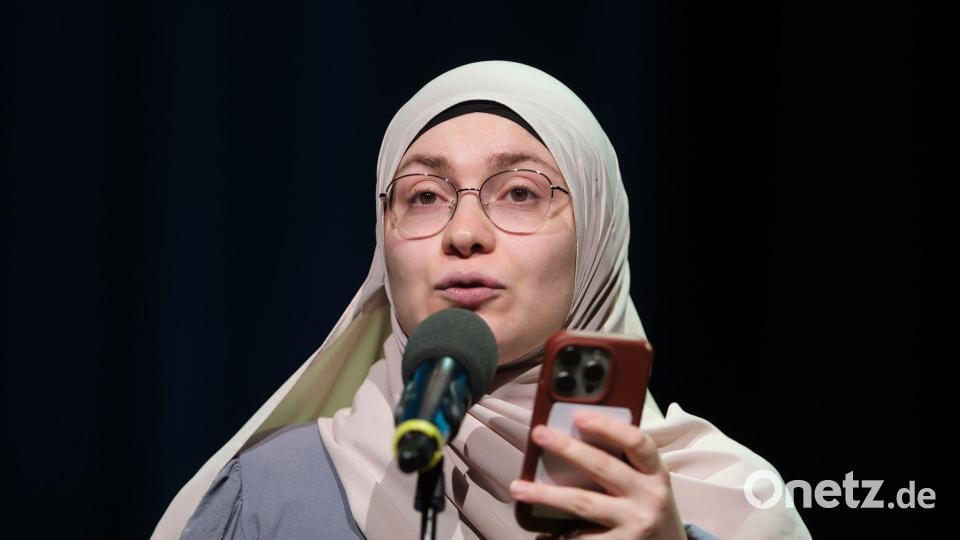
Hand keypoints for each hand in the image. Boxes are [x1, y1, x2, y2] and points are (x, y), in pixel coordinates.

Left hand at [510, 410, 686, 539]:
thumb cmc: (646, 507)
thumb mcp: (645, 481)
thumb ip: (622, 461)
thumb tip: (573, 434)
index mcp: (655, 473)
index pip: (637, 442)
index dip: (608, 426)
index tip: (578, 415)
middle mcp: (649, 496)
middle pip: (603, 467)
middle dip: (567, 448)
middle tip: (539, 434)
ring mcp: (636, 523)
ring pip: (583, 503)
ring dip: (546, 495)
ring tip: (519, 488)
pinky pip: (583, 538)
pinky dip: (560, 533)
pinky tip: (542, 532)